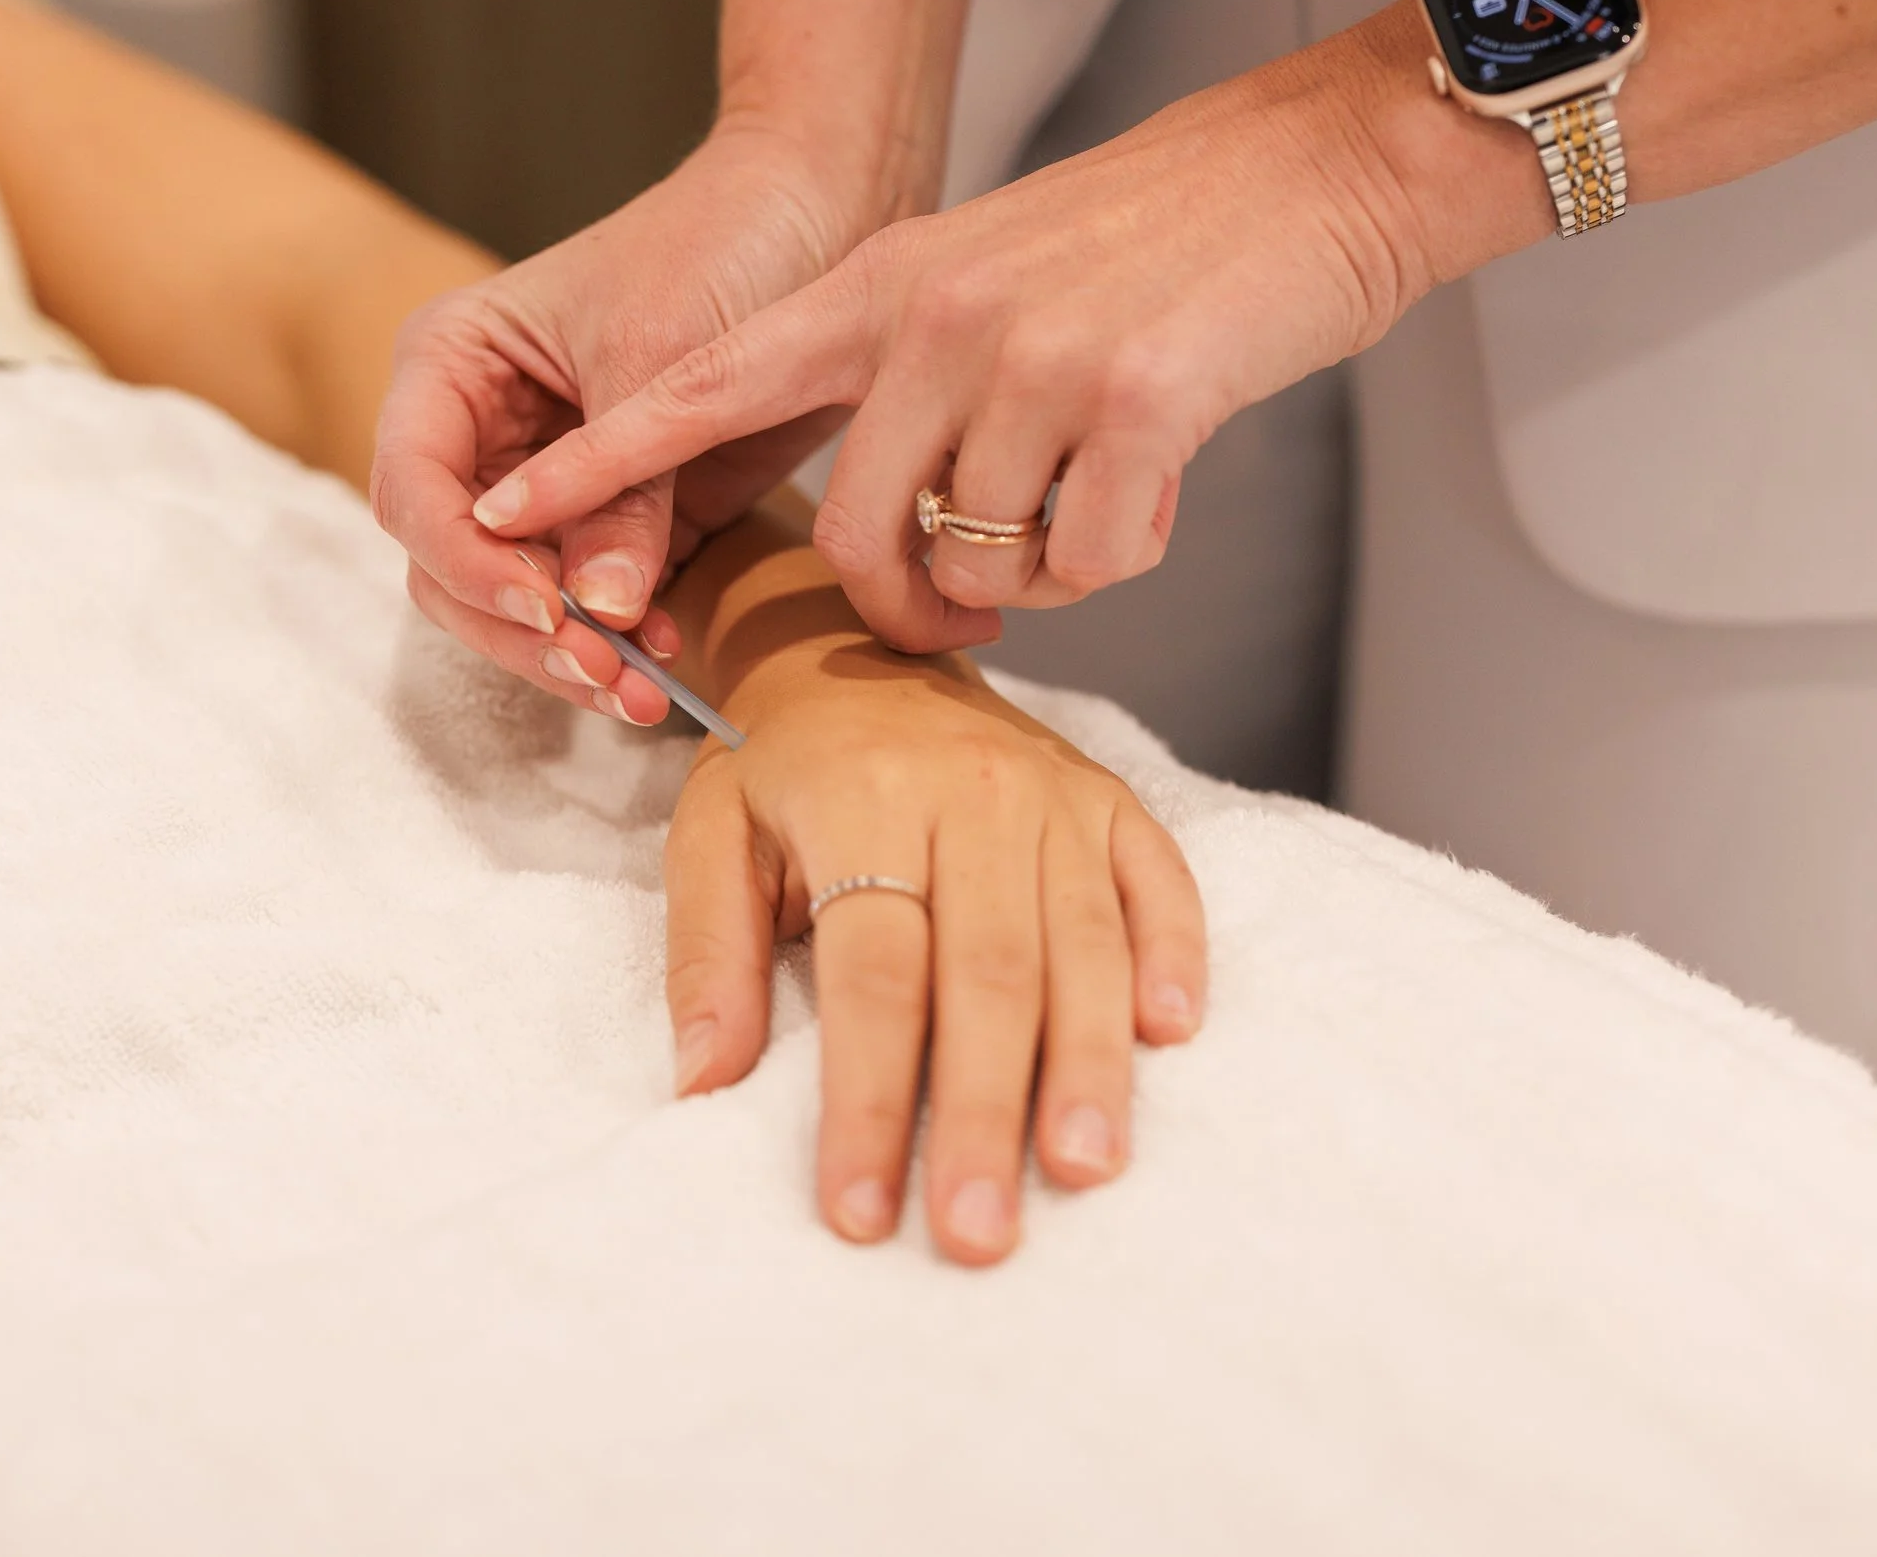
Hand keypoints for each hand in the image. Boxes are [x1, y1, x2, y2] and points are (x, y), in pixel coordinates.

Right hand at [368, 124, 880, 719]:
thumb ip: (623, 490)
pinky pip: (594, 602)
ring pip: (517, 601)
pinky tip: (663, 657)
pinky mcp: (618, 517)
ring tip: (638, 688)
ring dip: (568, 652)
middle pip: (451, 567)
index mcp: (452, 366)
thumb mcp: (658, 358)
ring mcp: (549, 484)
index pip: (414, 490)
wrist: (825, 214)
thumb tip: (600, 609)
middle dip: (519, 628)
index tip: (542, 609)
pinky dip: (620, 639)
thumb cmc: (722, 241)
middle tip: (598, 670)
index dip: (465, 562)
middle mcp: (483, 433)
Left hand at [465, 32, 1434, 652]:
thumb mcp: (986, 282)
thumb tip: (891, 537)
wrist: (1317, 174)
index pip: (705, 387)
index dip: (604, 463)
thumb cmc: (1153, 252)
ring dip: (1032, 580)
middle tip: (969, 605)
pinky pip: (1086, 563)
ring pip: (976, 564)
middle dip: (910, 606)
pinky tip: (1152, 490)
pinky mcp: (1138, 400)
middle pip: (859, 538)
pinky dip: (1119, 560)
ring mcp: (1034, 354)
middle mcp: (938, 316)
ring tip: (1090, 503)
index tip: (502, 516)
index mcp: (882, 288)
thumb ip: (905, 384)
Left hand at [664, 631, 1206, 1265]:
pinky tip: (1172, 1037)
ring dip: (1087, 1064)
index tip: (859, 1212)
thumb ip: (710, 958)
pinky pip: (1159, 881)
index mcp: (860, 802)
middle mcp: (970, 794)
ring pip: (1081, 944)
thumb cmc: (776, 767)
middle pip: (986, 974)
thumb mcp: (708, 839)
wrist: (849, 644)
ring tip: (1084, 1168)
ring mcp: (1053, 796)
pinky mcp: (1111, 799)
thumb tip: (703, 1085)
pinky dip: (1174, 955)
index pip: (873, 976)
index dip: (866, 1100)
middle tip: (978, 1232)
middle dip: (980, 1113)